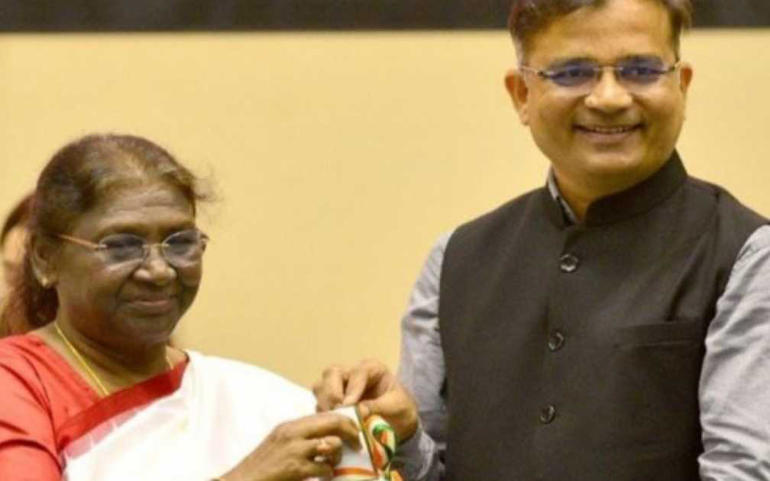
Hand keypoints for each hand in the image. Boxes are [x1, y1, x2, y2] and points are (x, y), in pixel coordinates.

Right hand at [222, 412, 360, 480]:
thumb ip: (300, 438)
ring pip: (333, 444)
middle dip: (351, 432)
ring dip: (338, 456)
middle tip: (357, 444)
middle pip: (334, 422)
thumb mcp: (280, 445)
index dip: (345, 420)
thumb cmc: (262, 469)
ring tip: (332, 465)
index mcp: (290, 426)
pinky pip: (325, 467)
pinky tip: (322, 476)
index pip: (326, 414)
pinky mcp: (296, 468)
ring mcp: (295, 449)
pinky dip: (328, 473)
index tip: (354, 430)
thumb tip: (326, 437)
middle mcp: (293, 433)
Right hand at [312, 359, 418, 442]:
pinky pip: (319, 403)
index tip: (349, 405)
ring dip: (324, 403)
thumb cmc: (399, 411)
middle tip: (337, 411)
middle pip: (332, 373)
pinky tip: (330, 426)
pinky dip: (322, 414)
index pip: (358, 372)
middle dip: (332, 392)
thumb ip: (377, 407)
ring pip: (321, 386)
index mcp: (371, 369)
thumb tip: (358, 411)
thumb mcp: (396, 407)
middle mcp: (352, 373)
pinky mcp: (331, 402)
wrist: (398, 425)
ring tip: (333, 420)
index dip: (352, 388)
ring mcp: (338, 387)